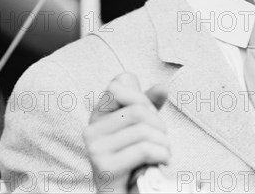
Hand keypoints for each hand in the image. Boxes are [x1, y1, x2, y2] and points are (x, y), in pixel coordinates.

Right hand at [83, 73, 169, 192]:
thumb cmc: (136, 160)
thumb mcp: (143, 127)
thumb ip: (149, 105)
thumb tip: (162, 87)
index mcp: (98, 116)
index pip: (119, 85)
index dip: (143, 98)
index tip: (151, 117)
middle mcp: (91, 131)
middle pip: (137, 109)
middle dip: (159, 124)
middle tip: (161, 140)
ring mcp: (95, 150)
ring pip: (143, 130)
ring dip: (163, 143)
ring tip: (162, 153)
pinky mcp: (106, 169)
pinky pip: (144, 149)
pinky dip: (161, 154)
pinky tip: (161, 161)